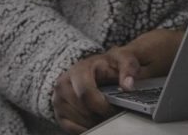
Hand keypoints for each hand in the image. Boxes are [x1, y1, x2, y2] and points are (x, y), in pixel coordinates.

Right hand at [52, 29, 184, 133]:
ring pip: (77, 121)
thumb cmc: (109, 65)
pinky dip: (86, 128)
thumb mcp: (122, 59)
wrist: (98, 69)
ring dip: (94, 122)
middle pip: (82, 109)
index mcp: (78, 70)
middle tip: (113, 114)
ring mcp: (58, 99)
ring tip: (105, 115)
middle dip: (100, 115)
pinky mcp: (59, 113)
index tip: (114, 109)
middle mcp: (63, 84)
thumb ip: (128, 68)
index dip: (102, 105)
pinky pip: (71, 129)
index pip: (85, 93)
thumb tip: (128, 85)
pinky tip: (96, 121)